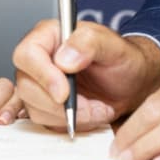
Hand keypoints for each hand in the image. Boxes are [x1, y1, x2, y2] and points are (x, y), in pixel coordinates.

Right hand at [12, 19, 159, 132]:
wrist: (132, 83)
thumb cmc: (124, 60)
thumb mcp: (114, 46)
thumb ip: (89, 43)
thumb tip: (63, 58)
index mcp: (50, 35)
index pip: (27, 54)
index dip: (42, 76)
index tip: (65, 93)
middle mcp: (39, 58)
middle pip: (26, 86)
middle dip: (59, 104)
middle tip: (90, 105)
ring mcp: (39, 83)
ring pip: (34, 107)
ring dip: (67, 116)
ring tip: (95, 108)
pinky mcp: (45, 105)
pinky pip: (45, 121)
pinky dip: (68, 123)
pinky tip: (89, 113)